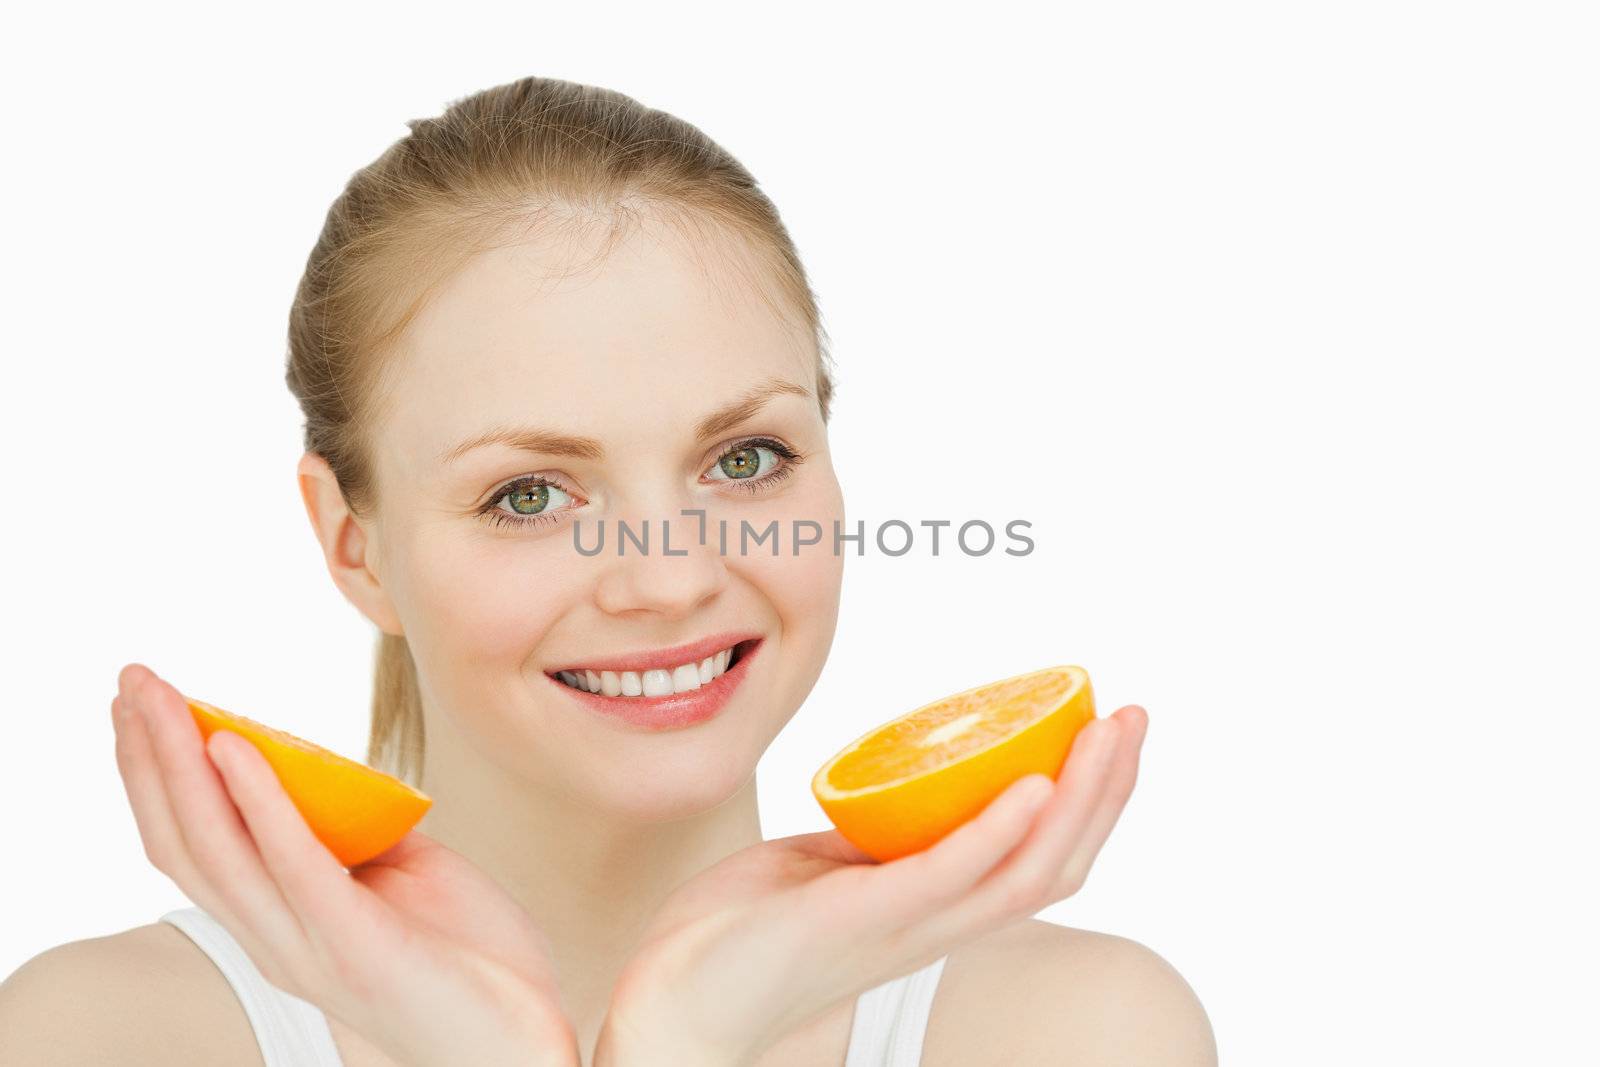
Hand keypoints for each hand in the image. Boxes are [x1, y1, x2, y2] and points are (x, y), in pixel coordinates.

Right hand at [111, 663, 580, 1066]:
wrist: (522, 1037)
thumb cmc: (466, 957)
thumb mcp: (399, 874)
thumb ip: (353, 831)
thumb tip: (326, 771)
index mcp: (278, 923)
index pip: (189, 847)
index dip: (155, 777)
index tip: (141, 706)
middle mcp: (274, 940)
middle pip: (183, 841)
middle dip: (149, 755)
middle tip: (132, 680)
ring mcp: (308, 947)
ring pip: (216, 849)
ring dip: (182, 765)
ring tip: (166, 699)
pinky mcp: (354, 946)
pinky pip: (294, 864)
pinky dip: (260, 801)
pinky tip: (237, 748)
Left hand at [594, 706, 1147, 1066]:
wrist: (671, 1002)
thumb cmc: (738, 939)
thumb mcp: (821, 869)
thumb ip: (871, 841)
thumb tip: (901, 791)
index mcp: (931, 911)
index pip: (1038, 861)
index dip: (1087, 803)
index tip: (1108, 733)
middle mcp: (935, 925)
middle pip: (1055, 865)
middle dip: (1107, 790)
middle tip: (1134, 718)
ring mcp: (902, 926)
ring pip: (1023, 872)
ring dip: (1075, 801)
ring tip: (1105, 735)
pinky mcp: (858, 920)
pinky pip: (944, 877)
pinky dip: (992, 834)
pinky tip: (1026, 786)